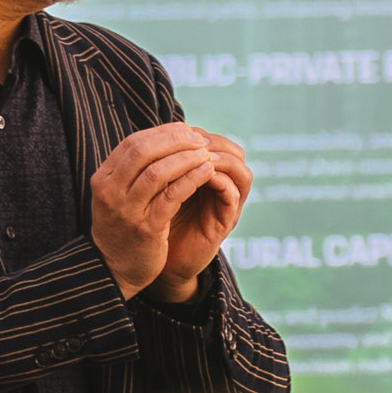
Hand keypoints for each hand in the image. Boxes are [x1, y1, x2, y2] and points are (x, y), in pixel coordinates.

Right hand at [90, 125, 248, 300]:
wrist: (115, 269)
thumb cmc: (124, 226)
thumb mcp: (120, 194)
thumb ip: (136, 169)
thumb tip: (168, 136)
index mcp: (104, 179)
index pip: (132, 143)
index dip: (162, 133)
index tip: (186, 130)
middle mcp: (110, 192)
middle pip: (142, 152)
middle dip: (174, 140)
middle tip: (199, 138)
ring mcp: (126, 211)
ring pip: (157, 172)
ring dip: (186, 158)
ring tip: (206, 153)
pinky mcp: (146, 228)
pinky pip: (171, 196)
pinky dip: (191, 179)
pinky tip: (207, 172)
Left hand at [156, 128, 249, 301]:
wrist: (154, 262)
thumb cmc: (151, 222)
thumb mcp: (154, 188)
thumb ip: (159, 166)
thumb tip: (151, 134)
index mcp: (204, 176)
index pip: (214, 142)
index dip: (197, 133)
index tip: (175, 129)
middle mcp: (220, 188)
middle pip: (234, 151)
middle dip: (212, 141)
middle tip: (191, 138)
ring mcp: (226, 205)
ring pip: (240, 171)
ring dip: (220, 159)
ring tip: (198, 155)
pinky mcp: (225, 222)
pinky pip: (232, 195)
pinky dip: (219, 181)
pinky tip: (200, 175)